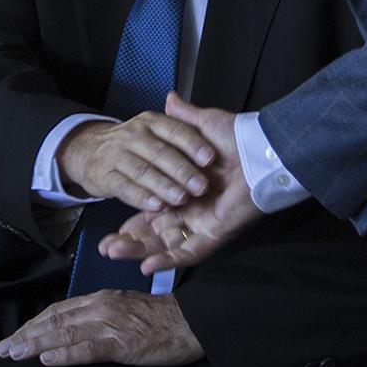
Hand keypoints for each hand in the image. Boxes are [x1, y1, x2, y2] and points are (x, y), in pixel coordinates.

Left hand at [0, 291, 202, 366]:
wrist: (195, 322)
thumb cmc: (164, 321)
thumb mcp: (127, 312)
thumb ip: (102, 318)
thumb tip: (76, 333)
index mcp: (101, 300)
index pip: (58, 311)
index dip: (33, 324)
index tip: (14, 338)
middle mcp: (101, 307)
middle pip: (55, 321)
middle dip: (26, 336)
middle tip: (1, 350)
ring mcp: (112, 325)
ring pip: (65, 334)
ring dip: (36, 344)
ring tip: (14, 354)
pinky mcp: (125, 344)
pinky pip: (90, 349)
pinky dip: (66, 354)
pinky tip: (48, 360)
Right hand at [56, 98, 216, 210]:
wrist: (87, 150)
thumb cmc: (132, 144)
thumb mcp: (152, 127)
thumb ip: (177, 124)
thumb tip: (194, 112)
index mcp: (151, 122)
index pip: (175, 130)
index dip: (193, 144)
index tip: (210, 158)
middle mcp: (134, 135)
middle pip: (160, 152)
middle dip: (182, 170)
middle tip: (201, 186)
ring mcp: (117, 155)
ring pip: (143, 171)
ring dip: (163, 186)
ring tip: (181, 198)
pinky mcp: (105, 176)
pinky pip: (124, 187)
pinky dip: (141, 198)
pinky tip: (156, 206)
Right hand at [96, 95, 261, 272]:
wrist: (260, 152)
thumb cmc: (236, 139)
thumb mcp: (202, 126)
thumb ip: (182, 119)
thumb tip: (169, 99)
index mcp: (186, 191)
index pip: (153, 209)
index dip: (132, 218)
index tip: (112, 227)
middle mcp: (193, 211)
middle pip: (155, 232)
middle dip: (129, 241)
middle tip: (105, 248)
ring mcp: (203, 223)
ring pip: (165, 244)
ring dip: (139, 251)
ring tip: (113, 254)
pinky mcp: (214, 233)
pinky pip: (189, 252)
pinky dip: (168, 260)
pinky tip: (147, 267)